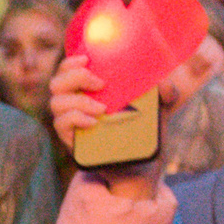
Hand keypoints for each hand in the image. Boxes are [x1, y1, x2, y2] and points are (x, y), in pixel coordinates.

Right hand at [49, 53, 177, 198]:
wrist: (142, 164)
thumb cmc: (147, 132)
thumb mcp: (162, 108)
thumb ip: (167, 92)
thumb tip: (161, 83)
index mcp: (90, 90)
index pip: (68, 70)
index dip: (71, 62)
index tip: (88, 59)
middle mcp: (76, 104)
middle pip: (56, 83)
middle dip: (75, 77)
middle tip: (100, 84)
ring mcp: (71, 123)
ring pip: (56, 103)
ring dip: (78, 100)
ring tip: (102, 109)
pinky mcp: (71, 141)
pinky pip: (61, 124)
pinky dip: (75, 118)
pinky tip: (93, 122)